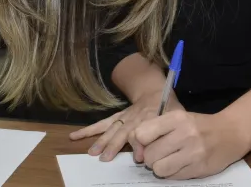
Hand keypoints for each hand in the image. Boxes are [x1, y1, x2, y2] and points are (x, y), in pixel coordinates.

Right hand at [69, 90, 183, 162]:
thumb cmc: (167, 107)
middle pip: (122, 131)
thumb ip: (166, 131)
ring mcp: (124, 117)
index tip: (138, 158)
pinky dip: (89, 130)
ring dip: (100, 140)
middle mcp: (134, 117)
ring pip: (110, 128)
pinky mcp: (117, 117)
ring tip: (91, 152)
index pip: (142, 132)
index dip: (140, 144)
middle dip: (114, 145)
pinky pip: (102, 124)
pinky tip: (75, 136)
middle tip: (105, 158)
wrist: (155, 91)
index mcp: (149, 117)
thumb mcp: (175, 117)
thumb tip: (153, 150)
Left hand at [132, 110, 245, 179]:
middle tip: (160, 154)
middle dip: (150, 158)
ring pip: (158, 169)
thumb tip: (137, 151)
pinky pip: (173, 177)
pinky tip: (181, 165)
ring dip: (160, 168)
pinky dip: (172, 174)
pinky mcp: (199, 168)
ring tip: (169, 161)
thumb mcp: (178, 119)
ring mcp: (193, 153)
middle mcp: (184, 134)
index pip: (142, 133)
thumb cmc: (199, 126)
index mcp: (176, 118)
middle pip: (149, 155)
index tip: (145, 145)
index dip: (139, 143)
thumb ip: (155, 130)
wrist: (230, 133)